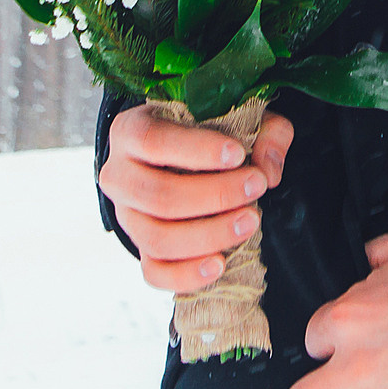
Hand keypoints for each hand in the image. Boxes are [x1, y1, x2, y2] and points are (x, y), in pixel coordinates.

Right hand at [98, 102, 292, 292]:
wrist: (175, 157)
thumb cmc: (204, 130)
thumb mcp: (234, 114)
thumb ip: (263, 131)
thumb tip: (269, 170)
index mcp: (130, 131)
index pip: (154, 141)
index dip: (197, 150)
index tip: (237, 154)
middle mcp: (118, 176)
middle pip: (158, 196)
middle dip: (214, 195)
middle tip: (255, 187)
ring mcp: (126, 217)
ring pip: (158, 238)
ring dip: (209, 234)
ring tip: (250, 220)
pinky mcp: (140, 248)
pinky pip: (154, 272)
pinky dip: (187, 274)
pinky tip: (220, 263)